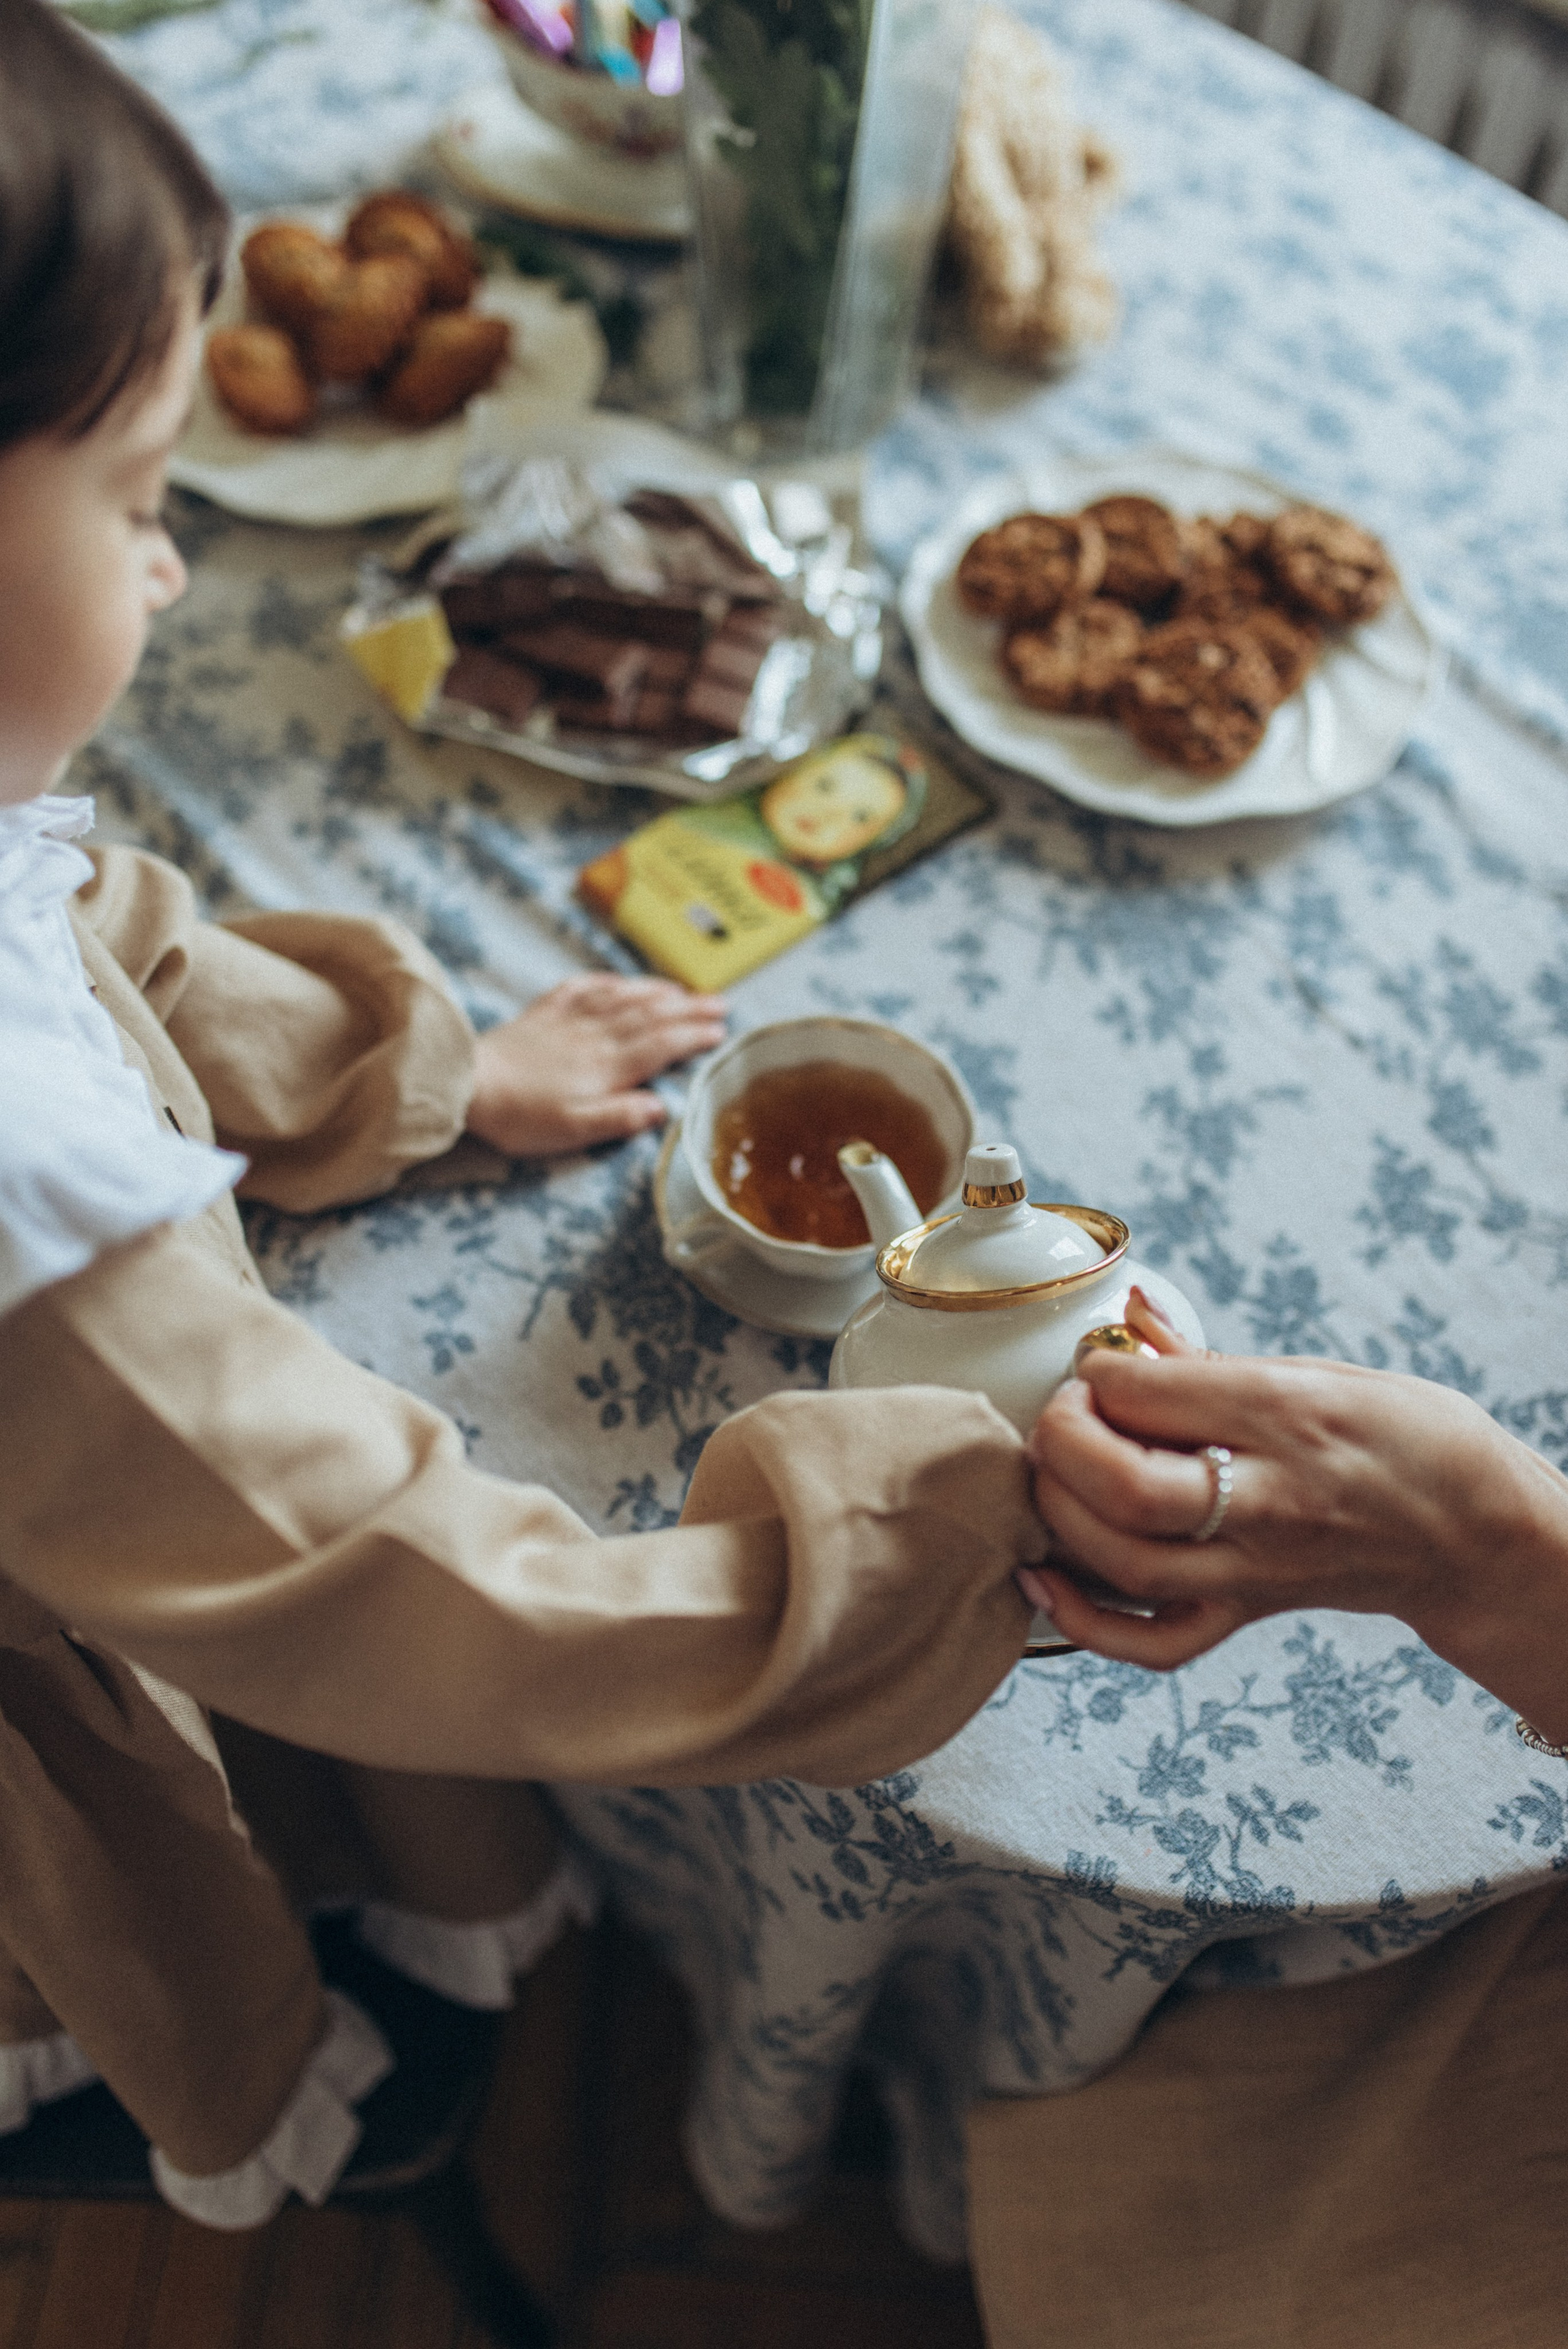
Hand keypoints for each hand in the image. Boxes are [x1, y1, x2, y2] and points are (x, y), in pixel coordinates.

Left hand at [465, 974, 726, 1158]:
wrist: (466, 1084)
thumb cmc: (520, 1117)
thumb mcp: (574, 1130)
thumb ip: (620, 1118)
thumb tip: (663, 1108)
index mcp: (607, 1066)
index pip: (662, 1044)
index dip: (694, 1035)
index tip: (721, 1031)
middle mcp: (594, 1036)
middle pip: (650, 1015)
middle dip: (689, 1008)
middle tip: (721, 1003)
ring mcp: (568, 1020)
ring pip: (622, 997)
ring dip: (656, 991)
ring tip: (682, 991)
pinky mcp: (542, 1014)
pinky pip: (582, 989)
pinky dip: (607, 982)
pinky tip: (618, 981)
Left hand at [1018, 1291, 1567, 1740]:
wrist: (1470, 1528)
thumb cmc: (1400, 1435)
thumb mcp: (1318, 1369)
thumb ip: (1207, 1356)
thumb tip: (1129, 1316)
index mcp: (1286, 1416)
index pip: (1152, 1395)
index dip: (1095, 1374)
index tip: (1092, 1364)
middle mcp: (1268, 1499)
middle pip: (1128, 1489)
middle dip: (1062, 1443)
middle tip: (1060, 1414)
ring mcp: (1254, 1568)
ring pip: (1126, 1564)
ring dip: (1059, 1515)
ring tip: (1051, 1473)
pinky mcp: (1245, 1613)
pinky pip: (1151, 1641)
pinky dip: (1081, 1620)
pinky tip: (1043, 1577)